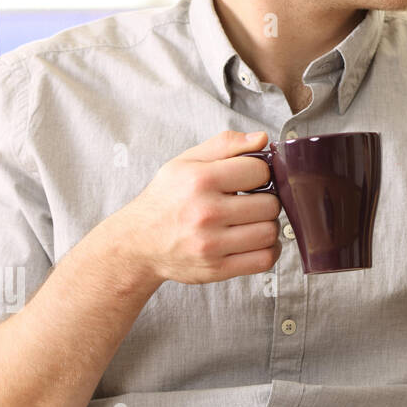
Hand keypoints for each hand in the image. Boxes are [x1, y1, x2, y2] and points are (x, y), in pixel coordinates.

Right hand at [108, 130, 283, 285]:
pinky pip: (264, 260)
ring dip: (267, 226)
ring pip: (270, 232)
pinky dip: (269, 251)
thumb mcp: (186, 161)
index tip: (251, 179)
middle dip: (265, 200)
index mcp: (200, 180)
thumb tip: (262, 138)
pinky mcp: (216, 268)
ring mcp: (211, 244)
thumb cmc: (165, 199)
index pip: (260, 171)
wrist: (136, 243)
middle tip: (251, 202)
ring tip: (251, 221)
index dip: (261, 173)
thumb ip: (226, 144)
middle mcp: (206, 212)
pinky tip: (255, 241)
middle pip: (270, 204)